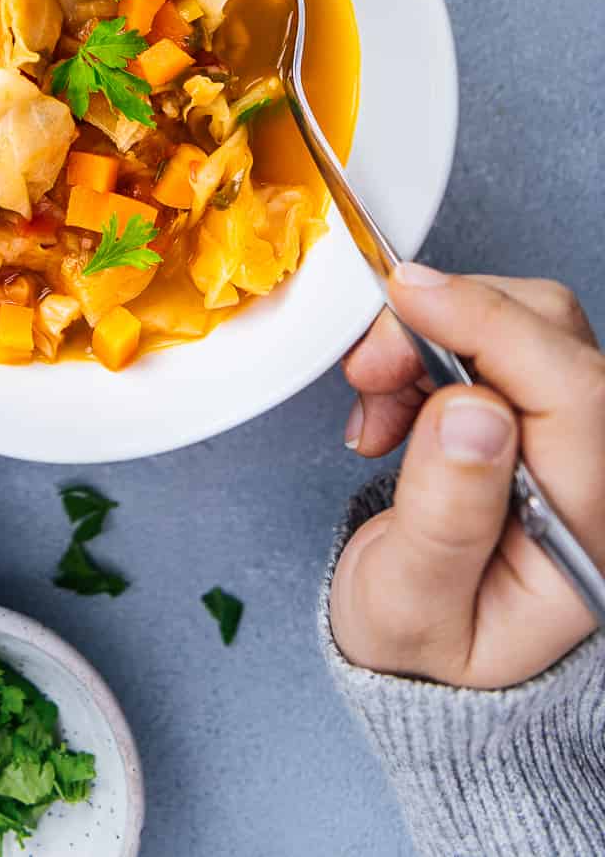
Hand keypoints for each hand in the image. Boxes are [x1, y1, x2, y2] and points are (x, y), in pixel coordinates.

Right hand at [330, 263, 604, 687]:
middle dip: (451, 323)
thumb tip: (473, 412)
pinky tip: (394, 397)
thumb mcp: (408, 605)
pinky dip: (433, 342)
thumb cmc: (419, 641)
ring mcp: (573, 438)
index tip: (409, 299)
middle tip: (368, 368)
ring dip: (435, 333)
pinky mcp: (537, 409)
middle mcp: (597, 474)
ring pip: (528, 323)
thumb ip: (444, 519)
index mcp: (587, 532)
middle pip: (555, 339)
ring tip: (375, 396)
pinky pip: (498, 335)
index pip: (572, 393)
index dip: (492, 327)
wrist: (415, 651)